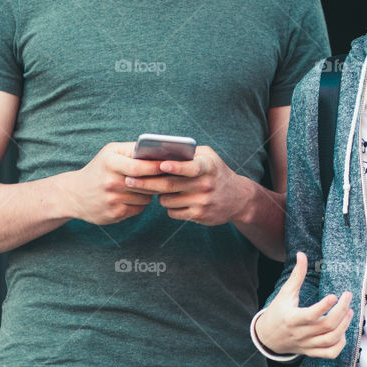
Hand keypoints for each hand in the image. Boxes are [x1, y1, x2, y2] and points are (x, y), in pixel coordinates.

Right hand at [63, 141, 163, 224]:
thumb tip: (159, 151)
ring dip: (149, 193)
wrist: (74, 194)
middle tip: (169, 177)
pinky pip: (139, 209)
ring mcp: (112, 200)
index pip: (140, 167)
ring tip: (145, 186)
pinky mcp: (114, 214)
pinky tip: (134, 197)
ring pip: (146, 198)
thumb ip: (132, 150)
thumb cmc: (99, 169)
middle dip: (159, 181)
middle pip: (146, 184)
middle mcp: (110, 182)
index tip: (170, 165)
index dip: (157, 167)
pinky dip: (140, 203)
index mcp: (110, 163)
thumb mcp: (110, 152)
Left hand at [122, 144, 247, 224]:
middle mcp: (205, 185)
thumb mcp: (209, 157)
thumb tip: (161, 150)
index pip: (191, 167)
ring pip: (167, 200)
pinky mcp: (198, 216)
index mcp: (208, 167)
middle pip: (170, 186)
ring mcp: (202, 202)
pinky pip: (172, 212)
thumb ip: (189, 153)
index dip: (176, 167)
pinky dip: (168, 206)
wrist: (238, 199)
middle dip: (146, 183)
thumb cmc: (216, 173)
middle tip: (128, 181)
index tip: (160, 165)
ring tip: (160, 189)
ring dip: (158, 195)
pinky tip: (173, 200)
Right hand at [254, 252, 353, 357]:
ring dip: (344, 326)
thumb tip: (301, 254)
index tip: (335, 295)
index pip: (311, 315)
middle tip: (348, 297)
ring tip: (349, 312)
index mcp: (292, 318)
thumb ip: (296, 275)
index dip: (325, 306)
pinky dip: (340, 345)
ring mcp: (307, 344)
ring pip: (330, 339)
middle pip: (326, 326)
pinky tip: (343, 332)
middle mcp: (301, 333)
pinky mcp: (311, 352)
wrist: (268, 337)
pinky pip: (329, 353)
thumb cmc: (278, 312)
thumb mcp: (285, 293)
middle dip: (341, 311)